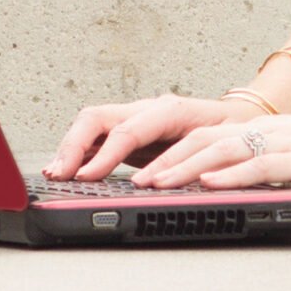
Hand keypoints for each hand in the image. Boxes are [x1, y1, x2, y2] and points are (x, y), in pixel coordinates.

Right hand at [44, 92, 232, 181]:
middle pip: (97, 118)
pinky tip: (66, 169)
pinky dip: (78, 152)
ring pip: (91, 124)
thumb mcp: (221, 145)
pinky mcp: (128, 131)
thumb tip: (172, 181)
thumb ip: (199, 161)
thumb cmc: (230, 131)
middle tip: (59, 175)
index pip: (128, 130)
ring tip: (54, 173)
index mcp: (170, 110)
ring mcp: (134, 117)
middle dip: (73, 145)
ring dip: (69, 148)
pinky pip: (95, 137)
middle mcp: (146, 109)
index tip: (86, 177)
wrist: (236, 119)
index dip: (105, 154)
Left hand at [132, 103, 290, 191]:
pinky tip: (209, 184)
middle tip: (132, 180)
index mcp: (266, 130)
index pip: (205, 136)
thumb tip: (236, 186)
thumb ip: (270, 169)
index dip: (169, 151)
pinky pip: (261, 166)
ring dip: (184, 168)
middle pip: (203, 139)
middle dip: (164, 159)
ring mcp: (286, 142)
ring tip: (156, 183)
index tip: (139, 170)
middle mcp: (269, 130)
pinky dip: (231, 175)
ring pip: (223, 150)